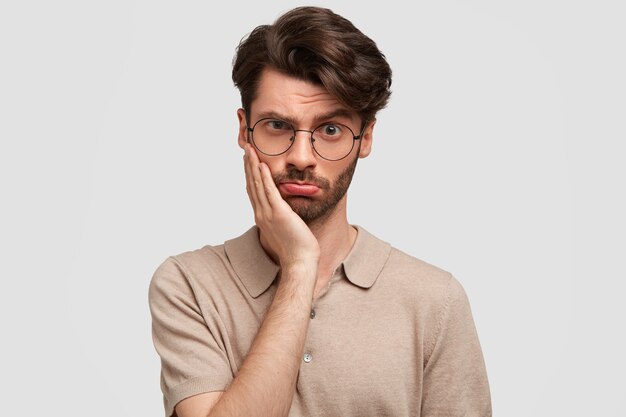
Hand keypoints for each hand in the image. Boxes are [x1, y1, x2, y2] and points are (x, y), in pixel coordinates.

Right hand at [243, 144, 319, 268]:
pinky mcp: (279, 214)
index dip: (249, 174)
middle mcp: (261, 213)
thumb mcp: (285, 228)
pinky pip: (269, 192)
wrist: (299, 261)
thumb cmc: (296, 248)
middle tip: (245, 148)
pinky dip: (264, 177)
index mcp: (262, 216)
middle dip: (248, 165)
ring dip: (253, 165)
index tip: (248, 160)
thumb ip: (281, 217)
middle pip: (251, 184)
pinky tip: (262, 165)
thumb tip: (284, 210)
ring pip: (257, 185)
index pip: (253, 190)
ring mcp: (268, 214)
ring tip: (250, 150)